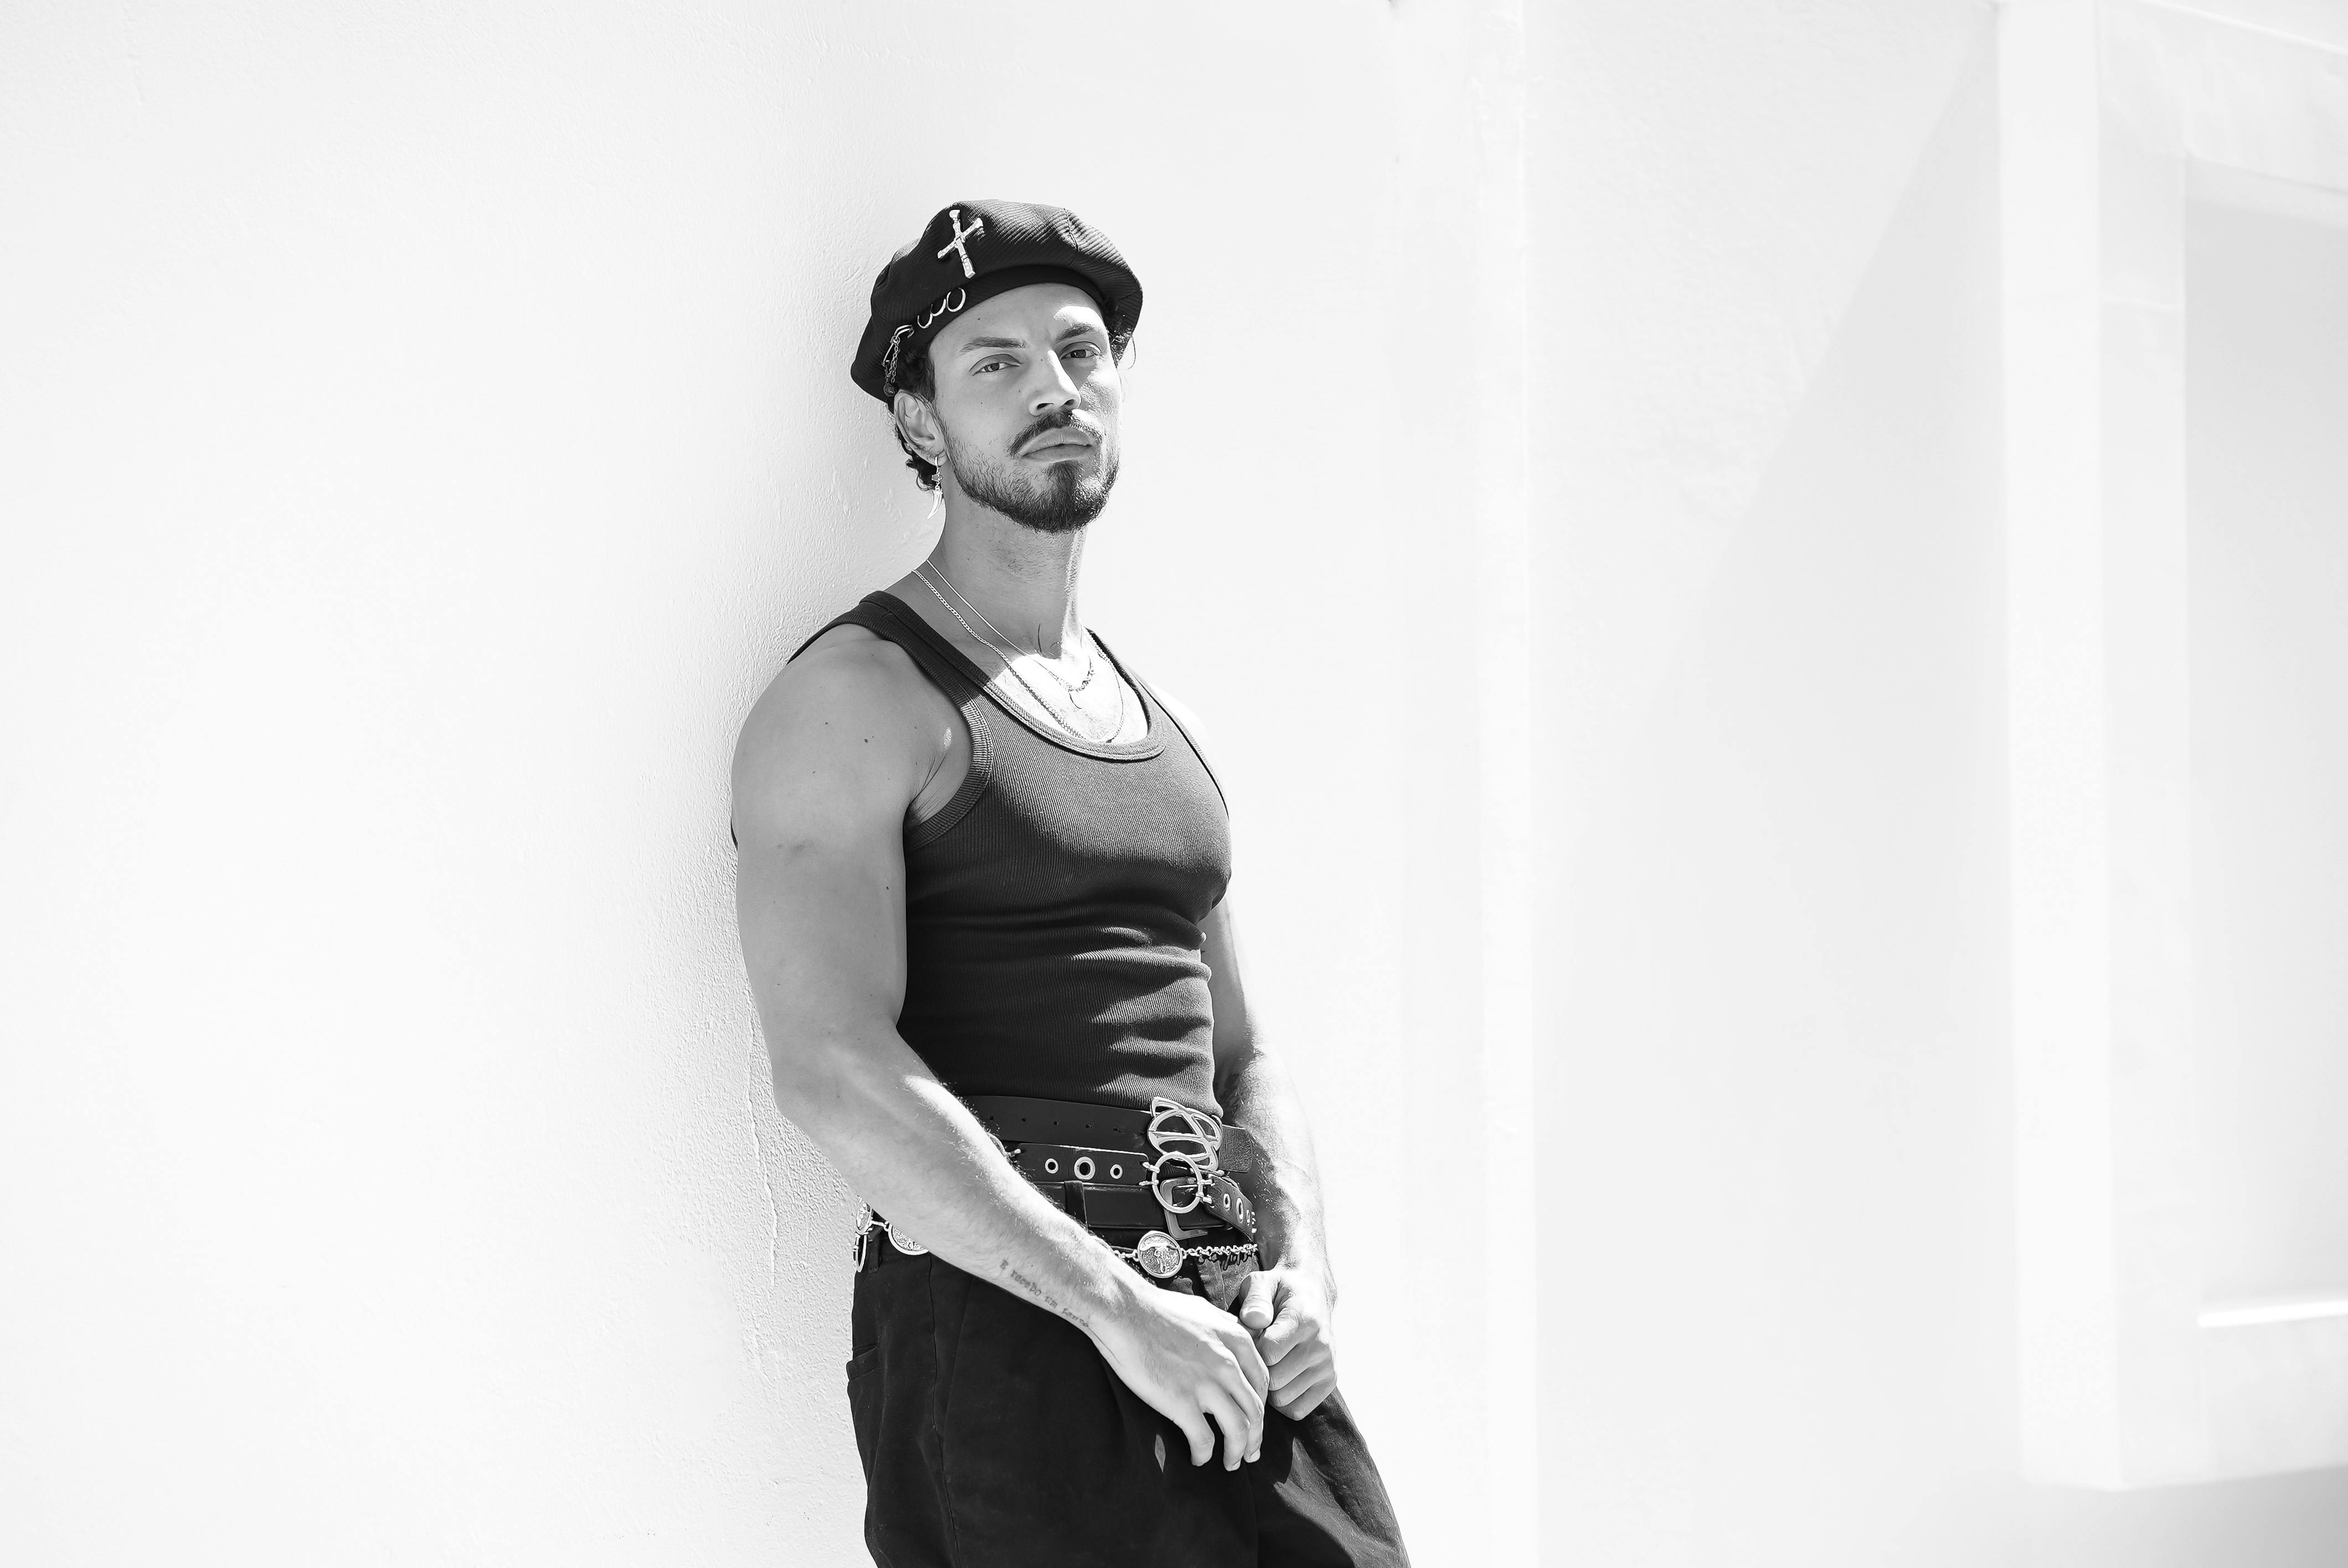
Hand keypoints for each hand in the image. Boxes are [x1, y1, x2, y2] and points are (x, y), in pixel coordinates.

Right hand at [1089, 1270, 1268, 1469]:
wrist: (1124, 1312)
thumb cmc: (1157, 1310)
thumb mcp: (1204, 1311)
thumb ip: (1225, 1330)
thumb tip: (1233, 1341)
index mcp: (1236, 1340)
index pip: (1262, 1383)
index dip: (1261, 1409)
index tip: (1255, 1423)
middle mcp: (1228, 1363)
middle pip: (1255, 1411)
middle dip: (1255, 1438)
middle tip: (1250, 1454)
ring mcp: (1206, 1383)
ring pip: (1238, 1430)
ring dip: (1237, 1452)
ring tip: (1230, 1464)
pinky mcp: (1182, 1401)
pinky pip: (1204, 1440)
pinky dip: (1204, 1455)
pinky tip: (1197, 1459)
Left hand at [1235, 1265, 1337, 1418]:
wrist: (1312, 1293)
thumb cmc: (1280, 1291)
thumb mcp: (1263, 1283)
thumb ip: (1255, 1299)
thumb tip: (1254, 1320)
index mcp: (1305, 1320)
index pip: (1268, 1353)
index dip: (1250, 1349)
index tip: (1249, 1337)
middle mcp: (1321, 1345)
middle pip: (1274, 1379)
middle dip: (1258, 1369)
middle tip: (1257, 1352)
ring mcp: (1327, 1366)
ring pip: (1283, 1398)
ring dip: (1269, 1386)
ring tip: (1269, 1363)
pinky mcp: (1329, 1382)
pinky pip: (1297, 1410)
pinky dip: (1283, 1400)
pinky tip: (1279, 1378)